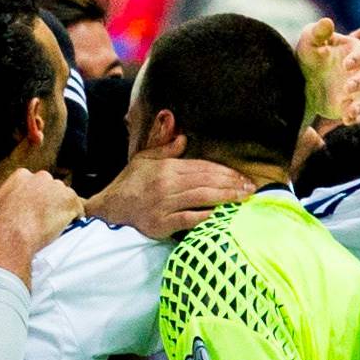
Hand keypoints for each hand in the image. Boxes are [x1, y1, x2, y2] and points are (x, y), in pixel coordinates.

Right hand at [0, 169, 83, 278]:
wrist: (10, 235)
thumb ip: (9, 196)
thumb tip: (10, 201)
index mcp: (22, 175)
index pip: (36, 183)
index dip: (38, 198)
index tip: (37, 209)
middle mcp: (40, 177)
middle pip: (52, 187)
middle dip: (51, 201)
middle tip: (46, 219)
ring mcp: (56, 188)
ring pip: (66, 197)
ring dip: (63, 209)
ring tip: (55, 226)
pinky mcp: (69, 201)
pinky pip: (79, 208)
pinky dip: (76, 217)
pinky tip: (69, 226)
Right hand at [85, 138, 249, 238]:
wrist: (108, 210)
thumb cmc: (128, 185)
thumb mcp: (144, 159)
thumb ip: (164, 147)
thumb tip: (182, 136)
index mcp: (166, 167)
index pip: (202, 167)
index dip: (224, 171)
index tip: (242, 176)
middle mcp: (167, 184)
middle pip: (206, 181)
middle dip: (231, 184)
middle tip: (251, 188)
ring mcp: (164, 204)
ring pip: (201, 197)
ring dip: (225, 197)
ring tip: (244, 199)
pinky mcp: (161, 224)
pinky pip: (187, 218)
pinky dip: (204, 216)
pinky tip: (220, 214)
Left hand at [295, 17, 359, 126]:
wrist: (298, 80)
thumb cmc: (309, 54)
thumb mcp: (310, 40)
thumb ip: (319, 31)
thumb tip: (327, 22)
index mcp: (353, 51)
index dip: (357, 58)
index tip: (346, 64)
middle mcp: (358, 71)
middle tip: (348, 87)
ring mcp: (354, 90)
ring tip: (350, 112)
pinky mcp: (347, 106)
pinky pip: (355, 113)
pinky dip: (353, 116)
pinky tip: (346, 120)